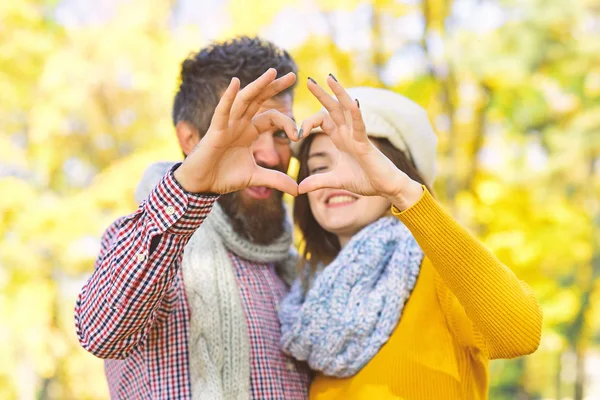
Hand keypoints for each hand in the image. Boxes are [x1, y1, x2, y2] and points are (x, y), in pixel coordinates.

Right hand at [174, 69, 299, 195]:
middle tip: (292, 75)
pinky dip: (228, 97)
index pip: (272, 119)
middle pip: (259, 100)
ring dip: (258, 85)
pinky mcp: (215, 131)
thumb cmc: (223, 177)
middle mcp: (239, 124)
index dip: (287, 124)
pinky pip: (222, 112)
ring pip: (244, 101)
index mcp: (249, 132)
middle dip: (275, 87)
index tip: (298, 136)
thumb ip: (276, 180)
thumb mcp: (255, 177)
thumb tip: (298, 190)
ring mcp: (227, 125)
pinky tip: (235, 83)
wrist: (201, 185)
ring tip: (272, 72)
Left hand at [298, 76, 422, 209]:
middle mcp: (348, 133)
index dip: (308, 123)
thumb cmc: (365, 180)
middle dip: (321, 94)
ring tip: (330, 78)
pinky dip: (356, 114)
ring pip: (347, 110)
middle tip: (308, 80)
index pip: (322, 120)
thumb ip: (317, 182)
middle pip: (333, 108)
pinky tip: (352, 102)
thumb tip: (298, 188)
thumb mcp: (335, 181)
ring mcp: (357, 136)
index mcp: (340, 138)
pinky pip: (360, 126)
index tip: (297, 134)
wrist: (385, 188)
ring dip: (339, 93)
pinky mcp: (366, 143)